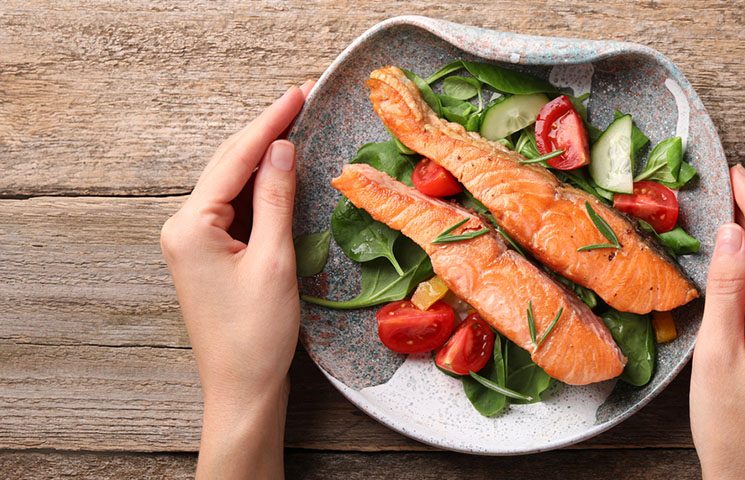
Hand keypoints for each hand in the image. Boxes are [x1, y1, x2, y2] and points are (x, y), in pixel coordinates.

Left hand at [160, 81, 311, 478]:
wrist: (241, 389)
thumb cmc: (257, 334)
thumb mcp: (274, 262)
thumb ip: (276, 200)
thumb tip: (282, 148)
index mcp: (190, 226)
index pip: (235, 160)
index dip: (269, 123)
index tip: (299, 93)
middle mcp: (182, 228)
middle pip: (227, 165)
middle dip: (264, 132)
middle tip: (300, 100)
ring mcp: (192, 242)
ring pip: (230, 184)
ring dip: (261, 157)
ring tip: (294, 125)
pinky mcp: (207, 255)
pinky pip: (234, 208)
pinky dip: (258, 188)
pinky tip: (280, 171)